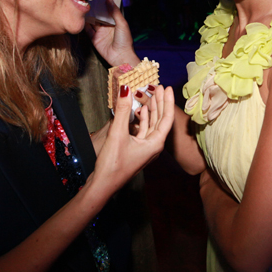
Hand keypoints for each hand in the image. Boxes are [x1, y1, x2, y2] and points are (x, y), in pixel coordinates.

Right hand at [85, 0, 138, 67]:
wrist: (120, 56)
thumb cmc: (124, 40)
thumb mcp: (122, 23)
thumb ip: (115, 12)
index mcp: (115, 22)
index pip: (107, 11)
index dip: (103, 4)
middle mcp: (107, 26)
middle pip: (98, 16)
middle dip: (94, 9)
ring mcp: (100, 32)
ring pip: (92, 22)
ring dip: (88, 16)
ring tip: (82, 6)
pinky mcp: (94, 39)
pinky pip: (88, 31)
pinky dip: (84, 25)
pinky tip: (81, 18)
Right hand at [85, 83, 173, 197]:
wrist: (104, 185)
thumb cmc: (113, 164)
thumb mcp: (118, 134)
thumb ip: (123, 110)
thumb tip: (125, 89)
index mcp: (155, 143)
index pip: (166, 118)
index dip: (167, 101)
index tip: (167, 87)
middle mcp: (154, 146)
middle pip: (161, 120)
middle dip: (160, 102)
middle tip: (158, 87)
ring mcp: (146, 148)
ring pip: (152, 125)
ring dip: (151, 110)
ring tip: (150, 95)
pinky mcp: (137, 150)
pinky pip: (143, 130)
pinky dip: (143, 119)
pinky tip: (140, 110)